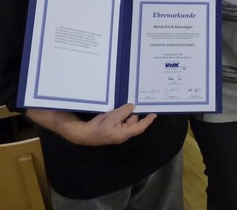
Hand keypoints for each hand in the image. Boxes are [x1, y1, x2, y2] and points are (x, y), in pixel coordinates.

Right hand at [26, 103, 156, 145]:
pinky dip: (121, 114)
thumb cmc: (97, 127)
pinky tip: (119, 107)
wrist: (82, 134)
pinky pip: (120, 121)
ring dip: (127, 113)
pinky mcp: (111, 129)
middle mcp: (122, 134)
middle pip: (133, 122)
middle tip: (136, 102)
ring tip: (126, 103)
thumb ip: (123, 112)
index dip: (147, 121)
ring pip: (126, 121)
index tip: (154, 114)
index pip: (139, 127)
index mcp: (124, 133)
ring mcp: (116, 132)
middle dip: (134, 114)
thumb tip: (132, 107)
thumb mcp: (111, 118)